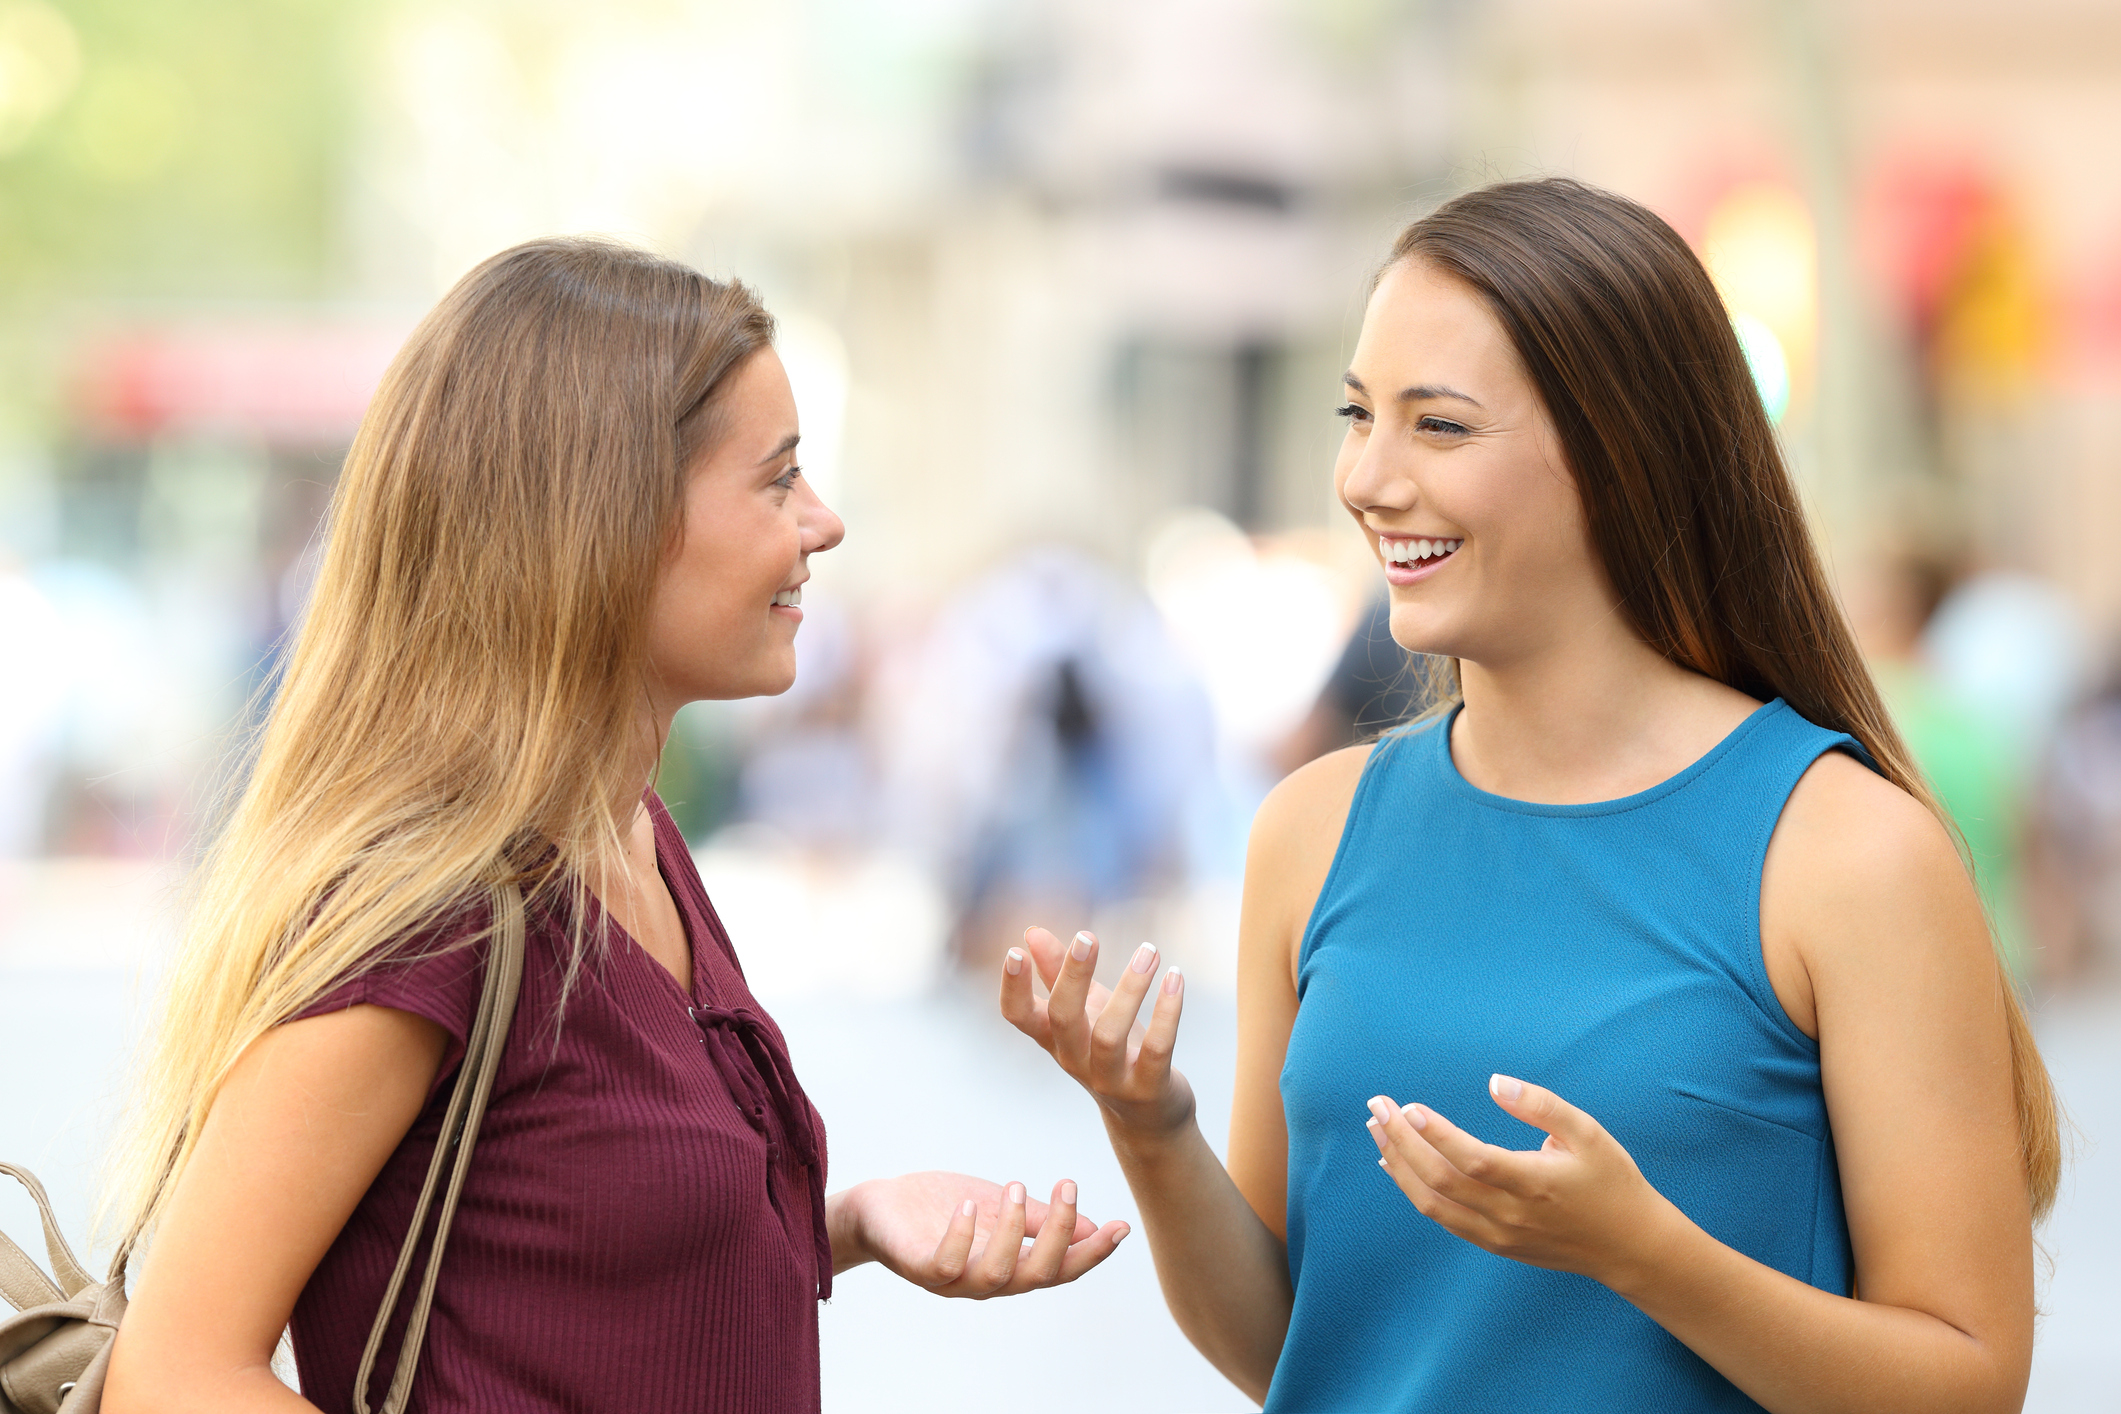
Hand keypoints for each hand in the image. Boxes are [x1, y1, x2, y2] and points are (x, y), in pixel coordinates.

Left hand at [839, 1170, 1129, 1298]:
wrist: (878, 1208)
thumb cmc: (939, 1208)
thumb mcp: (998, 1205)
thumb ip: (1038, 1219)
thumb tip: (1090, 1227)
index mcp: (1011, 1264)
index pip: (1061, 1268)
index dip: (1092, 1252)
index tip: (1120, 1225)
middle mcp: (986, 1279)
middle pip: (1038, 1275)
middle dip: (1060, 1234)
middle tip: (1068, 1186)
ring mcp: (952, 1278)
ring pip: (997, 1274)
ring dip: (1013, 1231)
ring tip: (1015, 1185)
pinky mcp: (918, 1267)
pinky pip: (944, 1265)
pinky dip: (961, 1236)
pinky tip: (970, 1204)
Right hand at [999, 926, 1193, 1138]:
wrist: (1148, 1117)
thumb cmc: (1110, 1052)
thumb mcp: (1084, 1012)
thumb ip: (1057, 974)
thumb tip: (1031, 932)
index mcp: (1054, 1039)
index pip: (1019, 1017)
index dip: (1012, 988)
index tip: (1015, 952)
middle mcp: (1075, 1060)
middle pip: (1063, 1018)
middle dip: (1072, 976)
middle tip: (1087, 937)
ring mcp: (1110, 1078)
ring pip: (1109, 1034)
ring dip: (1130, 988)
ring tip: (1149, 951)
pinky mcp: (1147, 1087)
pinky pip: (1156, 1048)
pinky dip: (1167, 1012)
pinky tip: (1175, 977)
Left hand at [1364, 1074, 1684, 1290]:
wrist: (1630, 1246)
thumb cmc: (1610, 1181)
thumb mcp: (1587, 1133)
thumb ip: (1541, 1105)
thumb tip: (1495, 1082)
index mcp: (1534, 1183)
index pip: (1473, 1159)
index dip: (1436, 1133)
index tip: (1407, 1106)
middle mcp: (1510, 1214)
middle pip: (1441, 1180)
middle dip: (1401, 1141)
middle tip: (1376, 1106)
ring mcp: (1499, 1234)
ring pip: (1433, 1204)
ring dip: (1399, 1165)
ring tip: (1377, 1130)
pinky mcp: (1495, 1244)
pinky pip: (1444, 1218)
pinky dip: (1415, 1190)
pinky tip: (1398, 1165)